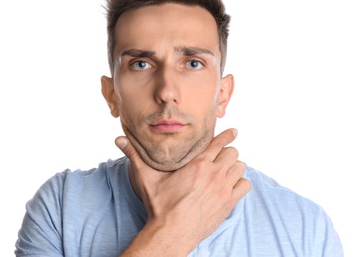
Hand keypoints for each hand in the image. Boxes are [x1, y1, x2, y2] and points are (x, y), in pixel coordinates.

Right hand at [116, 129, 250, 255]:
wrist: (171, 231)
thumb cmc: (160, 205)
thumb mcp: (146, 178)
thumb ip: (134, 156)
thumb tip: (118, 139)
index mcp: (197, 164)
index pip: (219, 142)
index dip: (227, 135)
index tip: (233, 131)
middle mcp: (214, 173)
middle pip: (233, 153)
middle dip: (227, 153)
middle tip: (220, 157)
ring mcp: (223, 189)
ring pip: (240, 167)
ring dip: (234, 167)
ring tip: (225, 170)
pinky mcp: (228, 203)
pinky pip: (244, 185)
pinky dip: (240, 183)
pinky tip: (231, 185)